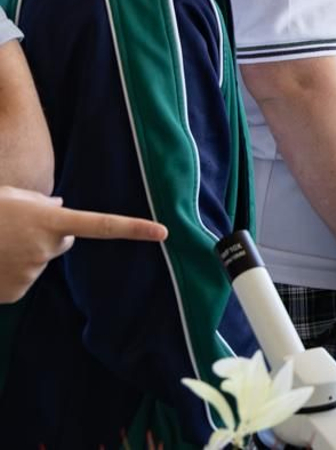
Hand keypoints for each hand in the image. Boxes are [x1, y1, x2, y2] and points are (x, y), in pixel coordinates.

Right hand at [0, 186, 166, 302]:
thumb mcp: (16, 198)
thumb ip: (43, 203)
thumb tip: (62, 207)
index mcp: (51, 220)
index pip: (102, 225)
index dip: (134, 229)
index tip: (164, 233)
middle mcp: (46, 248)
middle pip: (63, 242)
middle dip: (47, 235)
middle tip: (15, 227)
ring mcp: (31, 272)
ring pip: (41, 261)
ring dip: (25, 253)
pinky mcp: (15, 292)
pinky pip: (23, 279)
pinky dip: (11, 272)